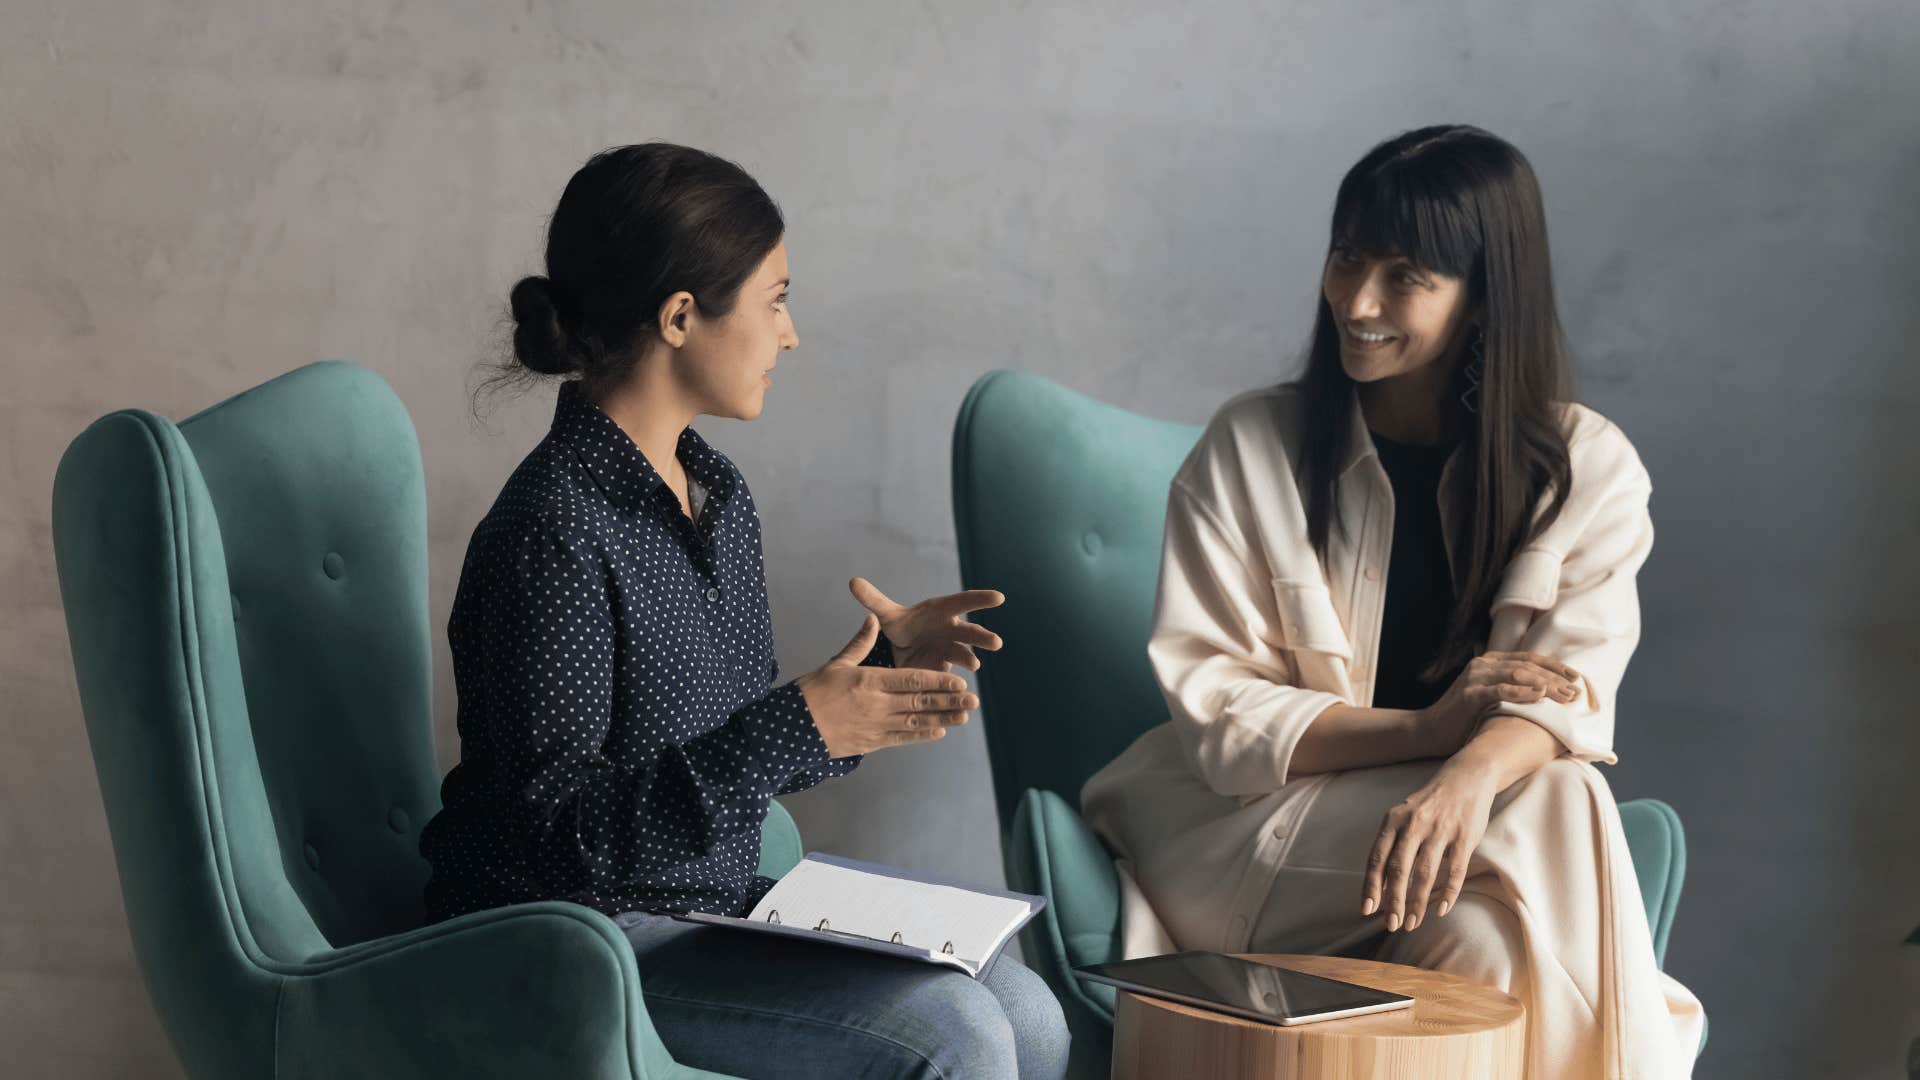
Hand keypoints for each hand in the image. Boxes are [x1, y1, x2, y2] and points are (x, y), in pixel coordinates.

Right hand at [796, 615, 977, 756]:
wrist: (791, 729)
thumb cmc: (812, 692)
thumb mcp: (836, 663)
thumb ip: (860, 642)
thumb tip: (873, 618)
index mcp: (869, 681)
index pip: (911, 680)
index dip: (937, 681)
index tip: (958, 680)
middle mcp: (876, 705)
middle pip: (919, 703)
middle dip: (948, 701)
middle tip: (973, 700)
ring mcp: (875, 726)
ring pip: (916, 723)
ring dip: (942, 720)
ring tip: (963, 717)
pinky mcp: (871, 743)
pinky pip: (901, 739)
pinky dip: (921, 736)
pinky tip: (938, 732)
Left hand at [848, 577, 1004, 672]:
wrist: (898, 651)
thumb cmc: (900, 626)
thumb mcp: (887, 615)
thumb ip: (873, 599)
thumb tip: (852, 581)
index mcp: (941, 612)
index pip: (963, 602)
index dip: (980, 600)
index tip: (999, 598)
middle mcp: (950, 631)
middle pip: (969, 632)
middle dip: (982, 637)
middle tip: (995, 642)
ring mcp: (949, 652)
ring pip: (964, 655)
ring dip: (970, 660)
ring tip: (974, 665)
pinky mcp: (943, 671)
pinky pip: (952, 676)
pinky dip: (955, 683)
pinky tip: (960, 690)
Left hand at [1361, 763, 1498, 932]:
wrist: (1466, 777)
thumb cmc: (1429, 804)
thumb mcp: (1404, 816)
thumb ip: (1391, 844)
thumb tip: (1377, 883)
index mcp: (1394, 820)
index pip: (1377, 858)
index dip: (1371, 885)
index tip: (1367, 910)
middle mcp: (1415, 825)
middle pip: (1399, 869)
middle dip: (1393, 901)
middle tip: (1391, 924)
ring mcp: (1441, 830)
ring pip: (1425, 874)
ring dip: (1417, 903)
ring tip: (1412, 922)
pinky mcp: (1465, 837)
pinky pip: (1455, 871)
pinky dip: (1448, 893)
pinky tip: (1440, 910)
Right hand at [1416, 651, 1582, 756]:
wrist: (1429, 731)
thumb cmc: (1463, 720)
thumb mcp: (1489, 700)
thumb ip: (1509, 691)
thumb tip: (1543, 697)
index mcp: (1490, 663)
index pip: (1529, 659)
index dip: (1554, 667)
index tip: (1576, 677)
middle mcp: (1483, 665)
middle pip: (1527, 665)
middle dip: (1555, 678)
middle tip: (1575, 692)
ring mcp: (1475, 677)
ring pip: (1518, 674)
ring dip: (1545, 685)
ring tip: (1564, 696)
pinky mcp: (1470, 694)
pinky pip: (1501, 690)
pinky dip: (1522, 692)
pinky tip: (1539, 696)